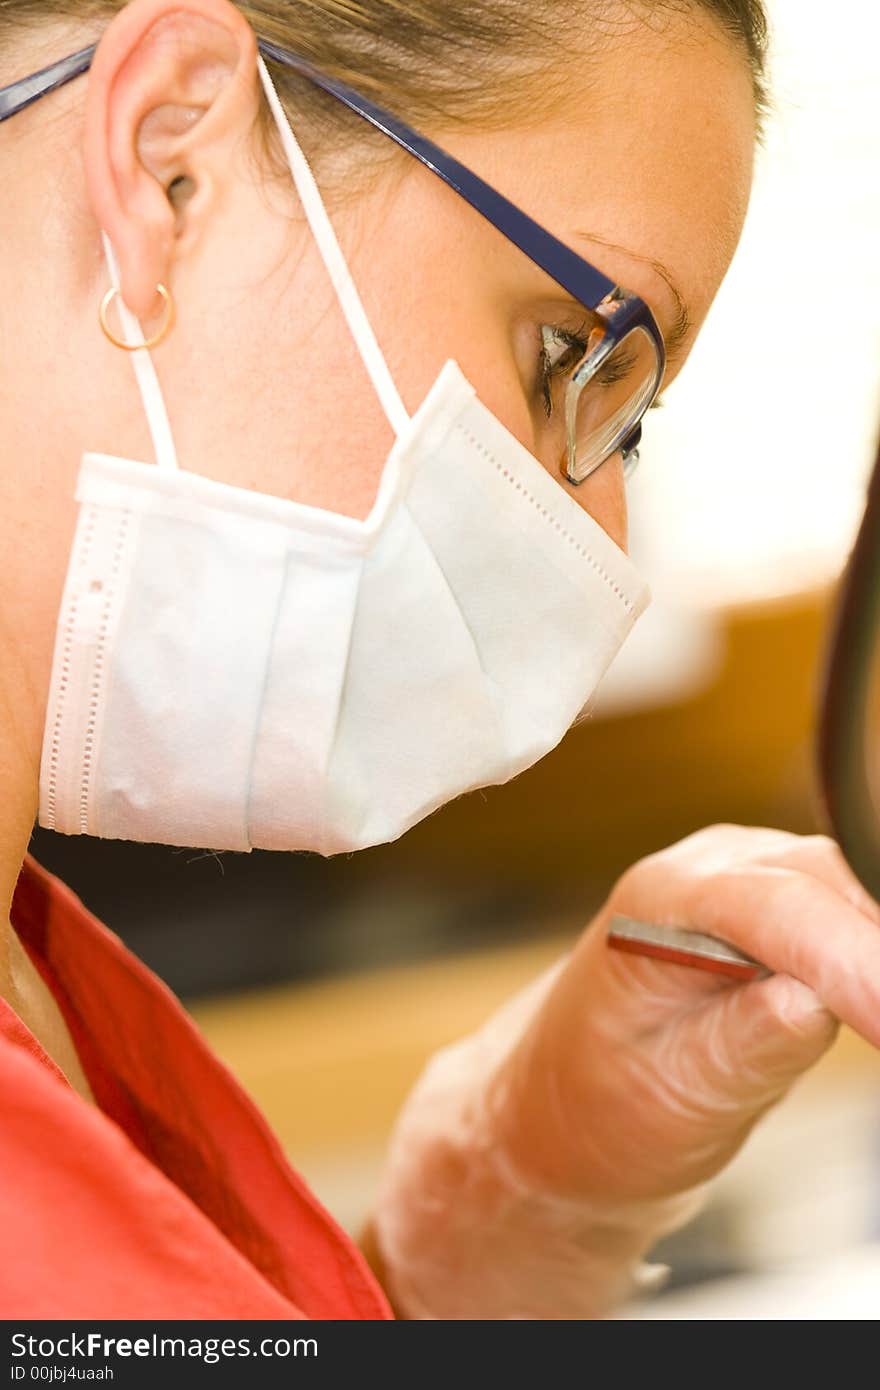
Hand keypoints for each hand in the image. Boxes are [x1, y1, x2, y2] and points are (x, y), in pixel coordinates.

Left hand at [496, 824, 878, 1206]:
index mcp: (655, 905)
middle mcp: (700, 871)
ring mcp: (740, 875)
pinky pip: (842, 910)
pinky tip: (867, 1005)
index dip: (853, 962)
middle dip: (871, 956)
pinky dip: (864, 955)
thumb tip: (816, 1000)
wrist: (572, 1105)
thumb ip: (747, 1045)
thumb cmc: (602, 1103)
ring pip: (843, 891)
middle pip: (822, 886)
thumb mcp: (672, 1096)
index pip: (778, 910)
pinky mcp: (775, 900)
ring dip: (870, 953)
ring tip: (875, 1024)